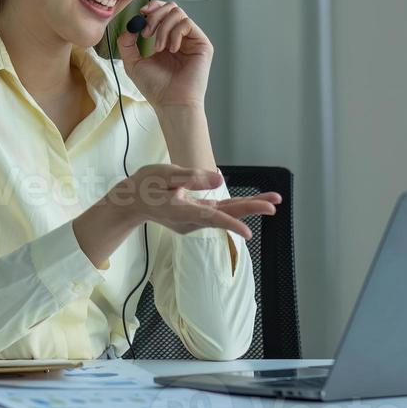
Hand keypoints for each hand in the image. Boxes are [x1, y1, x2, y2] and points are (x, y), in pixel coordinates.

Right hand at [109, 165, 281, 239]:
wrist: (131, 202)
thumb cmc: (145, 186)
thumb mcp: (166, 174)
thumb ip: (192, 177)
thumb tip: (220, 179)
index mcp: (183, 210)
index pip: (211, 218)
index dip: (231, 224)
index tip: (248, 233)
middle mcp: (192, 219)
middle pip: (226, 215)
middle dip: (251, 208)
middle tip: (274, 203)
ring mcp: (194, 220)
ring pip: (225, 214)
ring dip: (248, 207)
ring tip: (271, 201)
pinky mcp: (196, 216)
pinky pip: (219, 212)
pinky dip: (236, 207)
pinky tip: (250, 202)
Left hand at [115, 0, 212, 108]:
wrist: (171, 102)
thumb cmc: (155, 87)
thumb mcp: (133, 63)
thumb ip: (127, 43)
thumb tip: (130, 26)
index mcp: (166, 40)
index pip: (162, 12)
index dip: (152, 7)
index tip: (141, 13)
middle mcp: (180, 38)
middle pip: (171, 7)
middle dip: (155, 16)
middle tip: (146, 33)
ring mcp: (192, 40)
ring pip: (178, 13)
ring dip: (163, 28)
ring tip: (158, 48)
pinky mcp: (202, 44)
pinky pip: (187, 24)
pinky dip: (175, 33)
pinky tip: (171, 49)